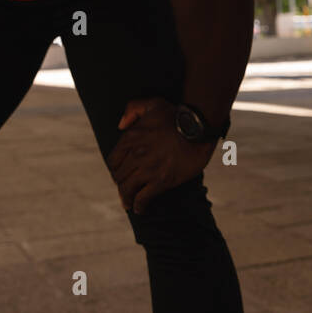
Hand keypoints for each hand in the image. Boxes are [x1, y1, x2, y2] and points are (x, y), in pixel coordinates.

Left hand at [108, 98, 214, 214]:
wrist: (199, 127)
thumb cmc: (177, 115)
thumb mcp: (152, 103)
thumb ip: (132, 109)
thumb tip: (120, 125)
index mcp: (131, 137)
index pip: (113, 160)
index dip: (115, 169)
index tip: (121, 173)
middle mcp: (136, 154)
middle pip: (119, 176)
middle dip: (121, 184)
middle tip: (126, 189)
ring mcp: (148, 169)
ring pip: (127, 189)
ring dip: (126, 198)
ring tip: (129, 203)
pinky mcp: (161, 180)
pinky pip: (143, 198)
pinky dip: (139, 206)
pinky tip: (140, 209)